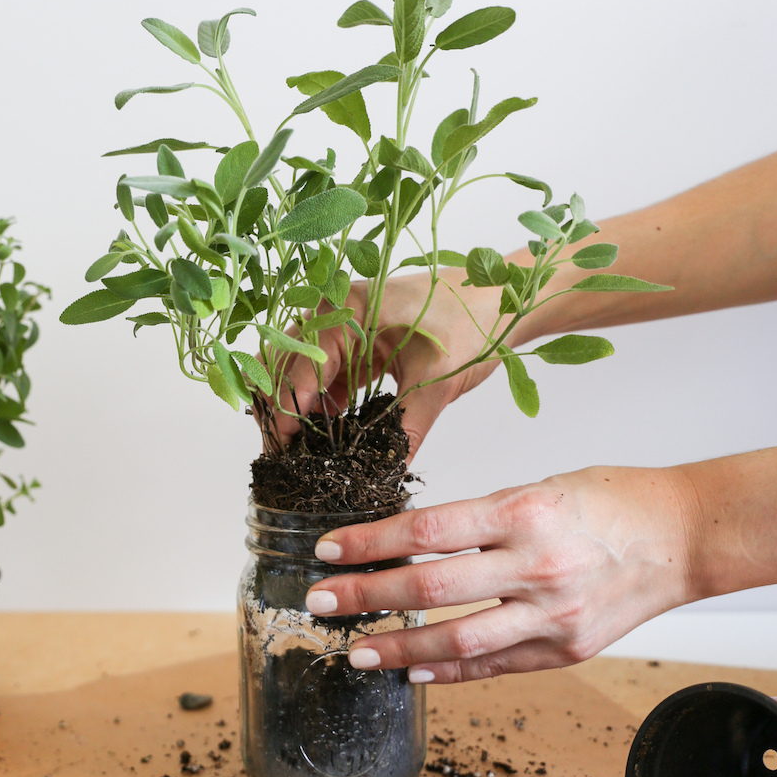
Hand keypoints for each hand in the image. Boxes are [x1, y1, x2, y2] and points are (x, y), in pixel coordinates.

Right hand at [272, 268, 505, 460]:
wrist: (498, 299)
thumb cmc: (472, 322)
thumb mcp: (437, 381)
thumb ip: (407, 429)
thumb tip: (386, 476)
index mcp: (346, 310)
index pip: (298, 365)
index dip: (286, 411)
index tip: (284, 451)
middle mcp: (332, 312)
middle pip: (282, 363)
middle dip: (279, 409)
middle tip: (286, 455)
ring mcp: (339, 326)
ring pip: (295, 369)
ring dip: (295, 407)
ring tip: (304, 450)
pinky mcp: (352, 343)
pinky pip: (319, 375)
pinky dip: (317, 404)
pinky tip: (328, 434)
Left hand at [303, 464, 696, 682]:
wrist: (682, 537)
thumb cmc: (610, 499)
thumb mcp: (537, 488)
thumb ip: (480, 521)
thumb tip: (413, 546)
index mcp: (522, 512)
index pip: (425, 529)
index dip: (369, 542)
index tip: (328, 549)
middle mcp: (534, 566)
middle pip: (430, 586)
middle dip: (365, 596)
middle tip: (320, 601)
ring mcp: (552, 615)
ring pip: (458, 639)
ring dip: (398, 647)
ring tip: (355, 651)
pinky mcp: (566, 650)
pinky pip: (495, 664)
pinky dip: (450, 670)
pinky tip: (413, 670)